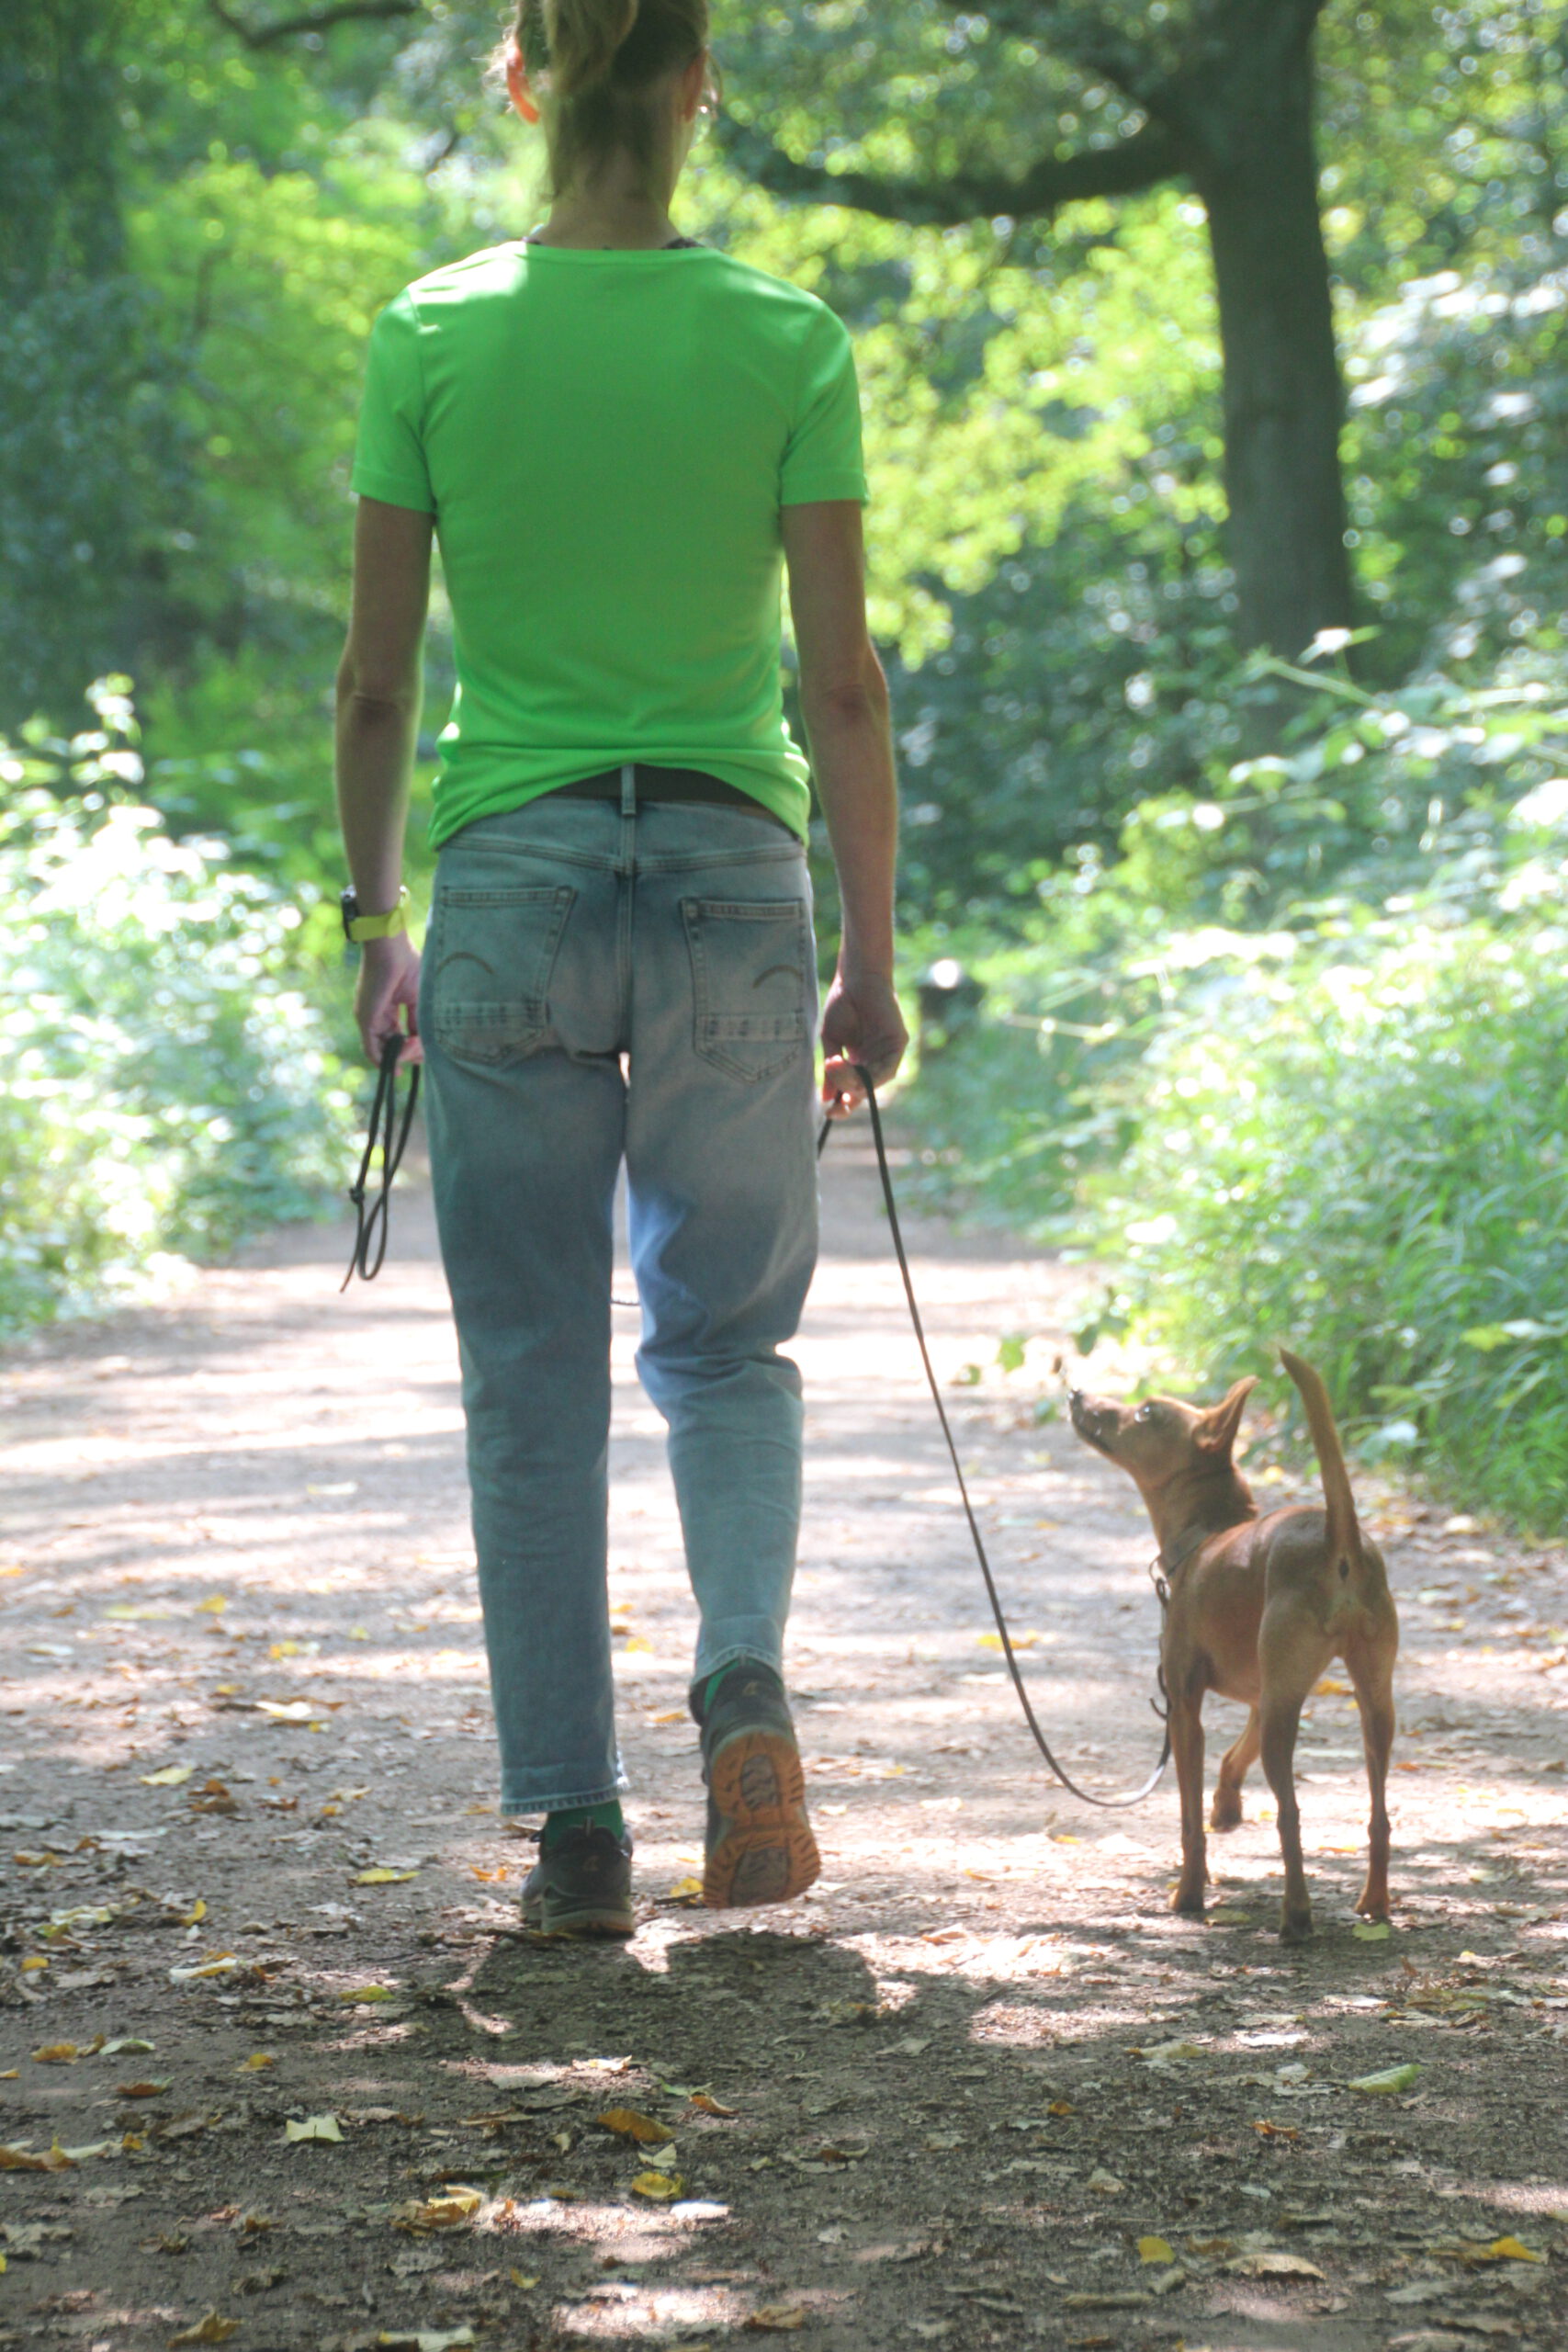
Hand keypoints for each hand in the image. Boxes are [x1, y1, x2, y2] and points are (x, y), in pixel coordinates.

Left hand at [353, 933, 422, 1066]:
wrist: (391, 948)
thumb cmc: (407, 965)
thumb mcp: (418, 998)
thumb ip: (418, 1021)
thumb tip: (422, 1042)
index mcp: (389, 1007)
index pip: (397, 1035)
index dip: (411, 1049)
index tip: (425, 1055)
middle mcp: (376, 1015)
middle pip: (390, 1045)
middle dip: (408, 1054)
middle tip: (422, 1053)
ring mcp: (368, 1018)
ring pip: (381, 1050)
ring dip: (401, 1056)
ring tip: (416, 1051)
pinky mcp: (365, 1019)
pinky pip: (371, 1048)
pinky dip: (384, 1060)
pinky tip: (399, 1063)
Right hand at [820, 967, 907, 1115]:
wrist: (854, 977)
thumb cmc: (842, 1004)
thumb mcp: (831, 1041)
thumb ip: (832, 1069)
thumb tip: (827, 1099)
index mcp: (859, 1062)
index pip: (854, 1091)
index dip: (844, 1105)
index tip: (829, 1111)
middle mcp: (876, 1060)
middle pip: (864, 1090)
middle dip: (847, 1097)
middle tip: (833, 1104)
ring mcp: (888, 1053)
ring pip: (874, 1082)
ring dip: (853, 1082)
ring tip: (833, 1066)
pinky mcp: (899, 1043)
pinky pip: (887, 1068)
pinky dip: (869, 1073)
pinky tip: (849, 1065)